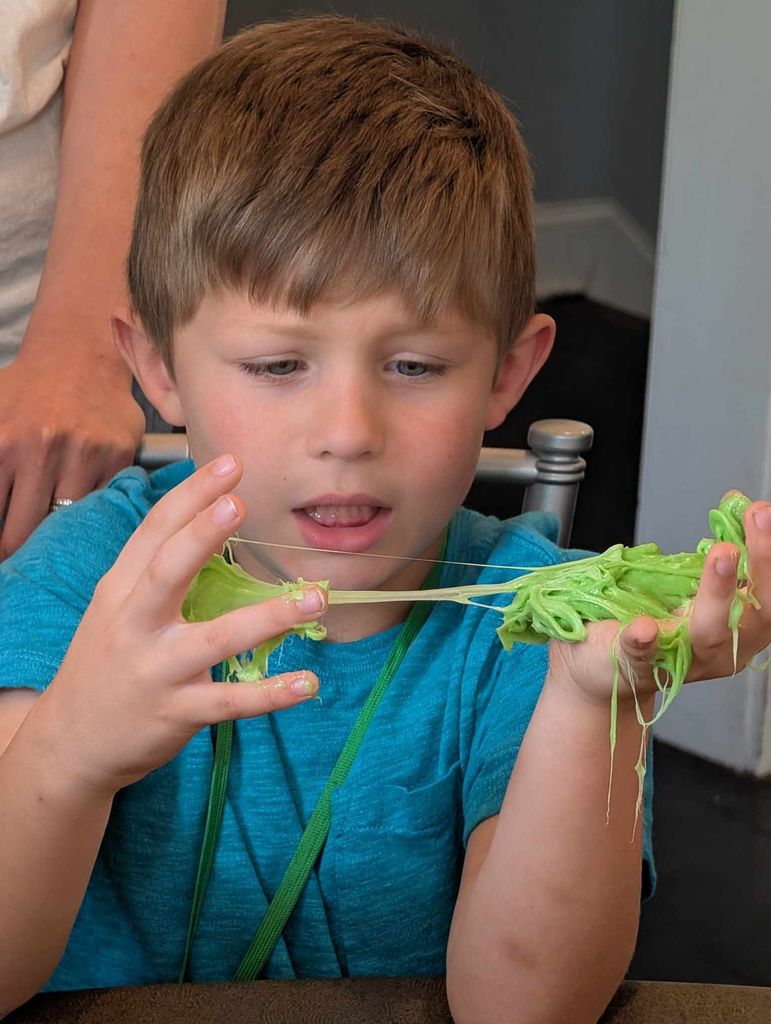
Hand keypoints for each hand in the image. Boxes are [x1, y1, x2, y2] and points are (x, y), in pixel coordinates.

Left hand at [0, 347, 144, 558]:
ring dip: (58, 538)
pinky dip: (92, 514)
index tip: (3, 563)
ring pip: (65, 523)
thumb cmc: (29, 390)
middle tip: (22, 564)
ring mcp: (85, 455)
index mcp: (4, 442)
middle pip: (24, 531)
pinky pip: (102, 504)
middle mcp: (43, 449)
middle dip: (19, 552)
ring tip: (55, 545)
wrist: (80, 355)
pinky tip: (85, 517)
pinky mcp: (118, 457)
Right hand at [32, 453, 324, 798]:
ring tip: (316, 598)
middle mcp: (135, 624)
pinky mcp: (176, 712)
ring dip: (269, 616)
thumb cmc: (107, 660)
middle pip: (168, 570)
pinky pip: (231, 702)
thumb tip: (212, 522)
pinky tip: (308, 682)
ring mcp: (156, 669)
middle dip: (203, 535)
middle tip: (241, 503)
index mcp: (122, 589)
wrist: (70, 741)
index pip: (156, 531)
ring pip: (215, 638)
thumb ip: (156, 570)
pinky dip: (272, 693)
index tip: (231, 463)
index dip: (193, 494)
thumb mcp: (117, 608)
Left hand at [548, 501, 770, 706]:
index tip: (762, 510)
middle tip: (758, 517)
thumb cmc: (654, 622)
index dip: (769, 553)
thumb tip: (737, 502)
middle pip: (755, 612)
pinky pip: (642, 653)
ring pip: (709, 633)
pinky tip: (644, 627)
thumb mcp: (690, 586)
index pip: (768, 591)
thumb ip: (717, 555)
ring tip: (723, 553)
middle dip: (762, 563)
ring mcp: (681, 660)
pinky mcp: (638, 665)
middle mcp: (719, 648)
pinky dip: (643, 640)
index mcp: (738, 628)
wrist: (603, 670)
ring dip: (718, 591)